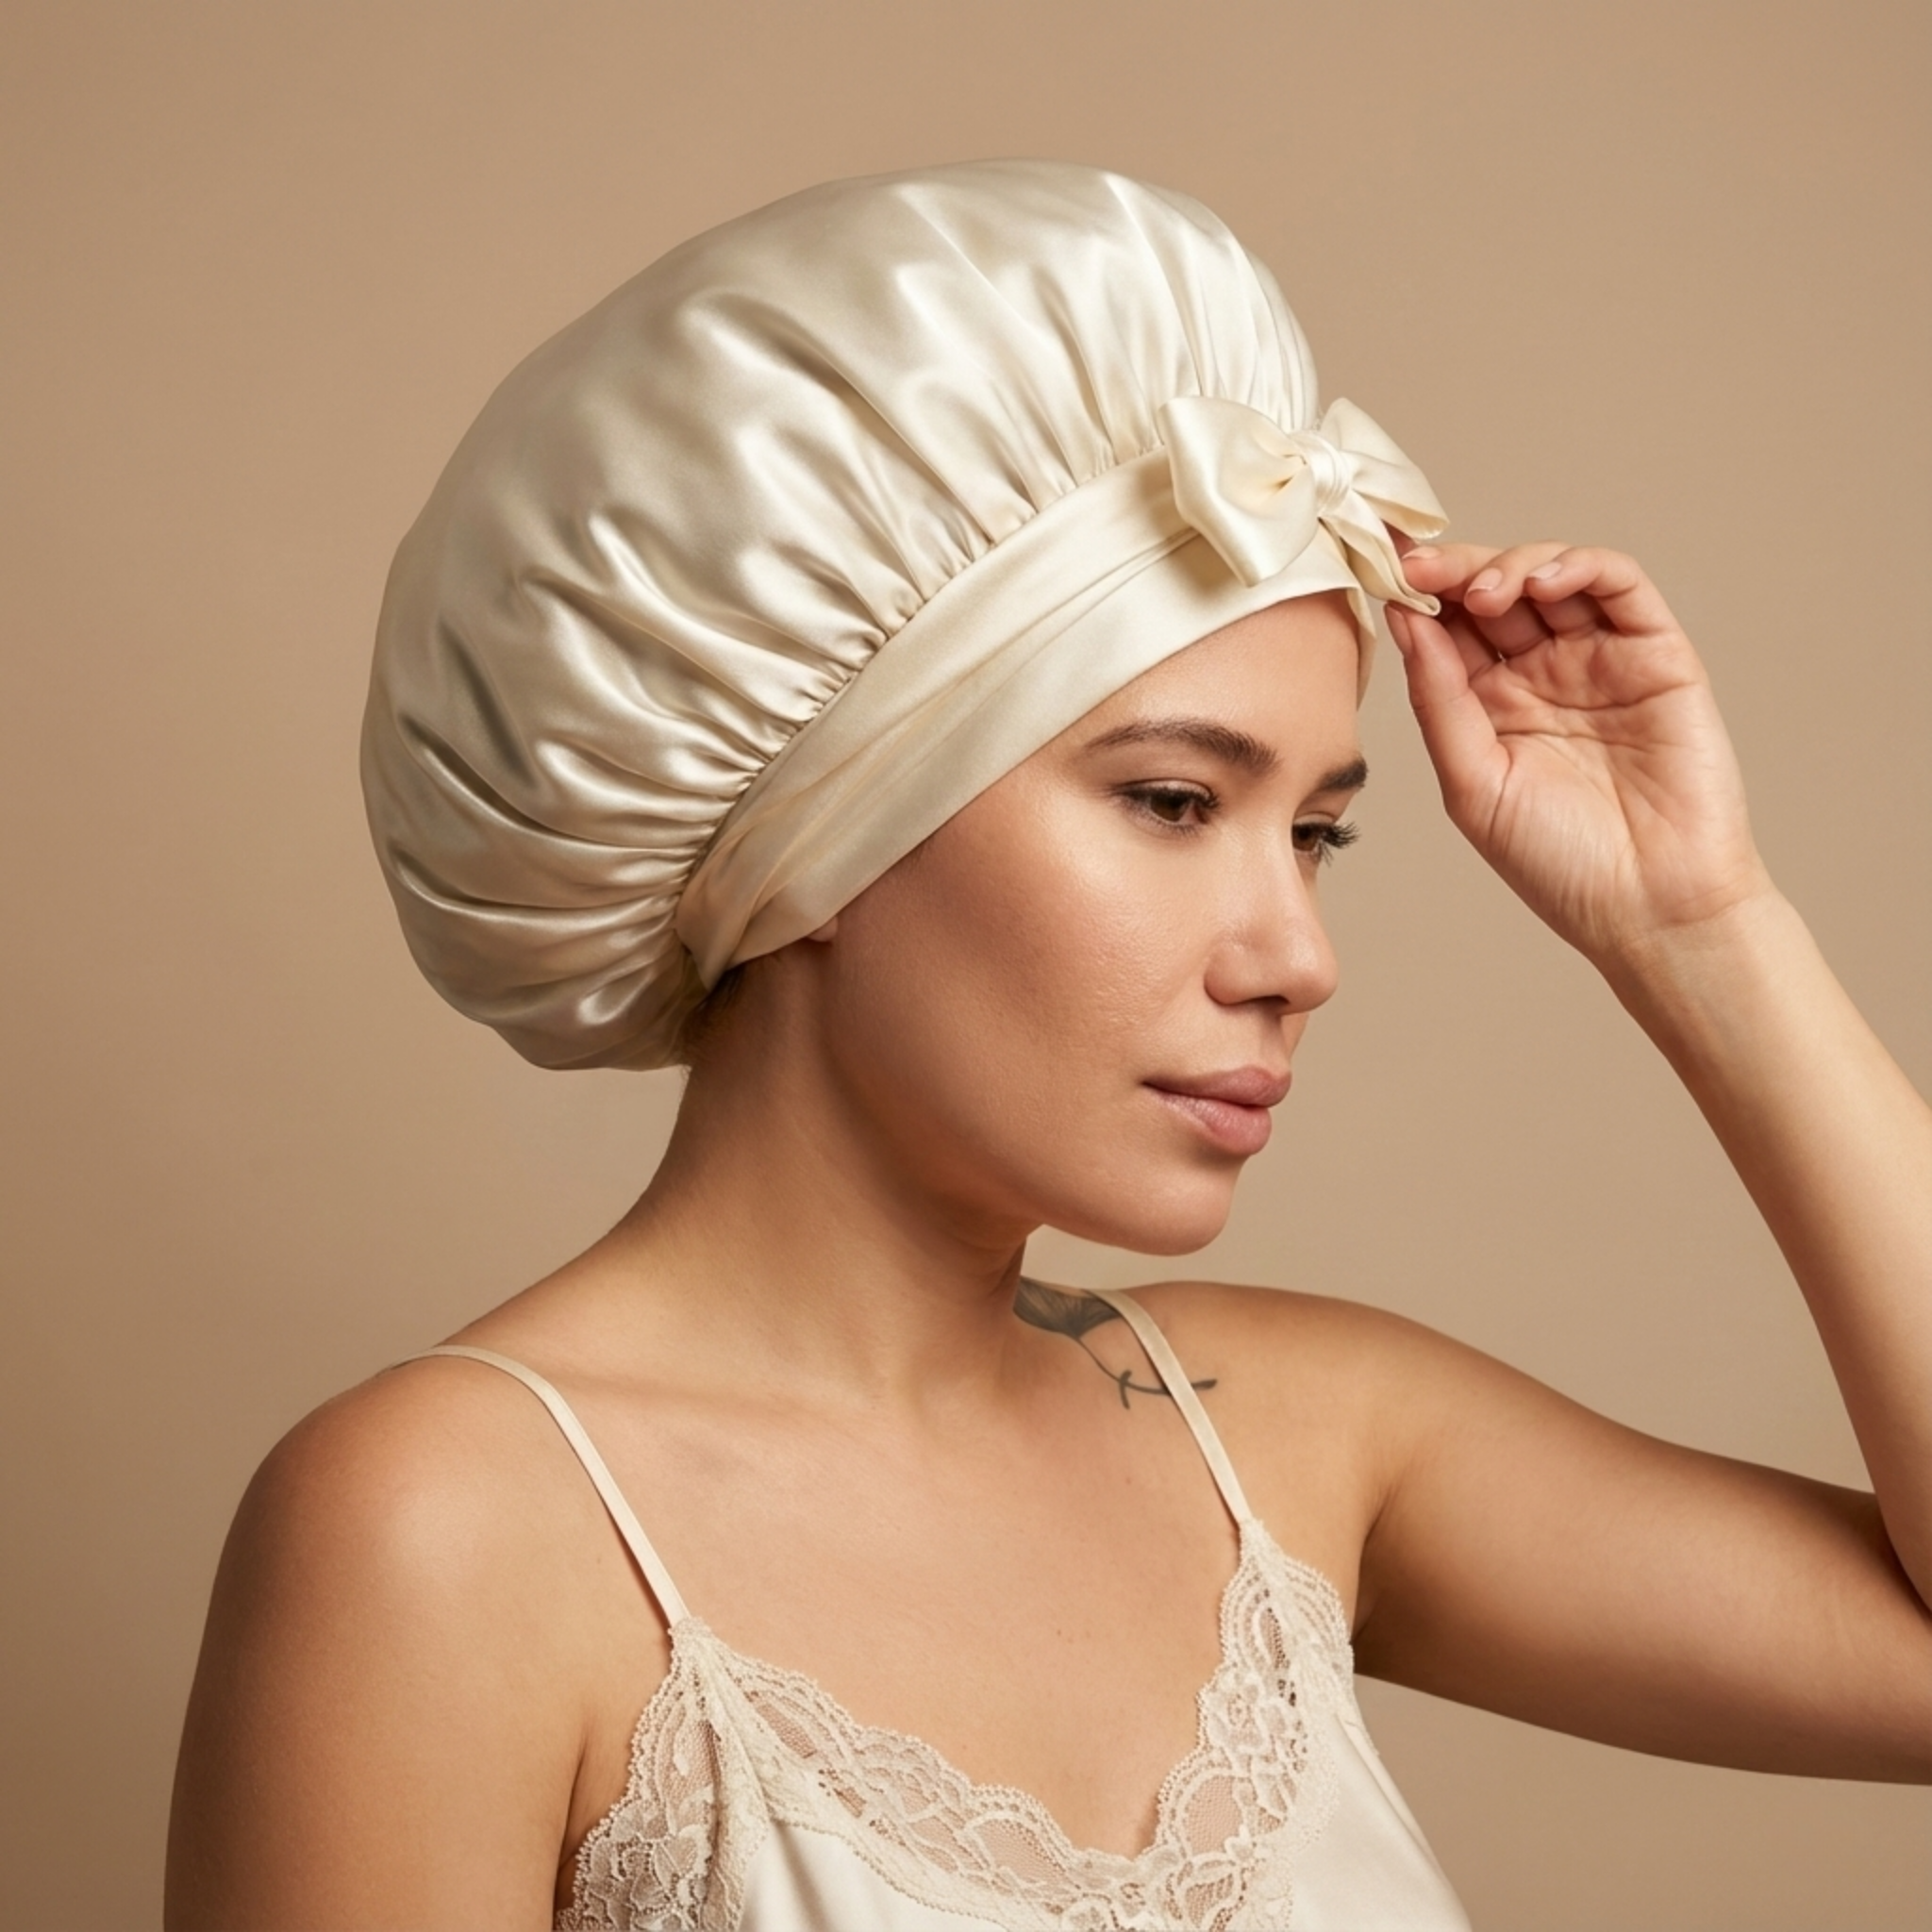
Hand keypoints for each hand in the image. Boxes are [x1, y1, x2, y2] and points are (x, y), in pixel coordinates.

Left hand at [1388, 543, 1774, 967]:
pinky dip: (1581, 567)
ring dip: (1512, 564)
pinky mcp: (1658, 654)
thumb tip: (1405, 620)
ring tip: (1481, 591)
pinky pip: (1621, 586)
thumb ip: (1440, 699)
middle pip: (1496, 591)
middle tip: (1418, 566)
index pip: (1450, 629)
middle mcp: (1545, 675)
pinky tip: (1543, 583)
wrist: (1650, 909)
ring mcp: (1602, 660)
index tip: (1378, 571)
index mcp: (1493, 706)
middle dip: (1454, 569)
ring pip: (1554, 576)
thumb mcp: (1474, 782)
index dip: (1417, 595)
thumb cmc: (1560, 864)